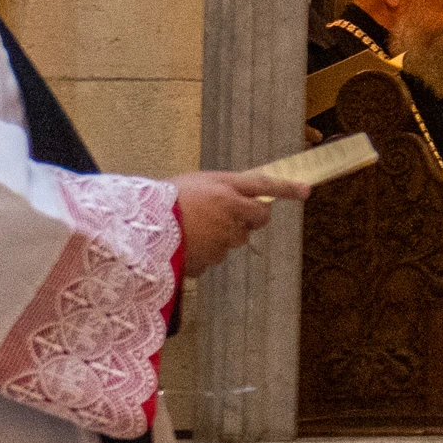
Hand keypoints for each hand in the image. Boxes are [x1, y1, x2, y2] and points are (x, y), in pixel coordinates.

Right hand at [163, 169, 304, 277]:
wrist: (136, 231)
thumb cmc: (162, 202)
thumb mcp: (194, 184)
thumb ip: (221, 190)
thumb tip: (239, 197)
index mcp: (225, 188)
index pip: (265, 185)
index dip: (287, 188)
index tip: (306, 191)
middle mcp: (230, 212)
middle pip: (259, 217)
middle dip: (253, 217)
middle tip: (232, 214)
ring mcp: (223, 238)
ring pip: (236, 238)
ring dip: (224, 235)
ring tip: (194, 229)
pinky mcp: (211, 259)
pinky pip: (215, 256)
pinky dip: (205, 252)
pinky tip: (185, 245)